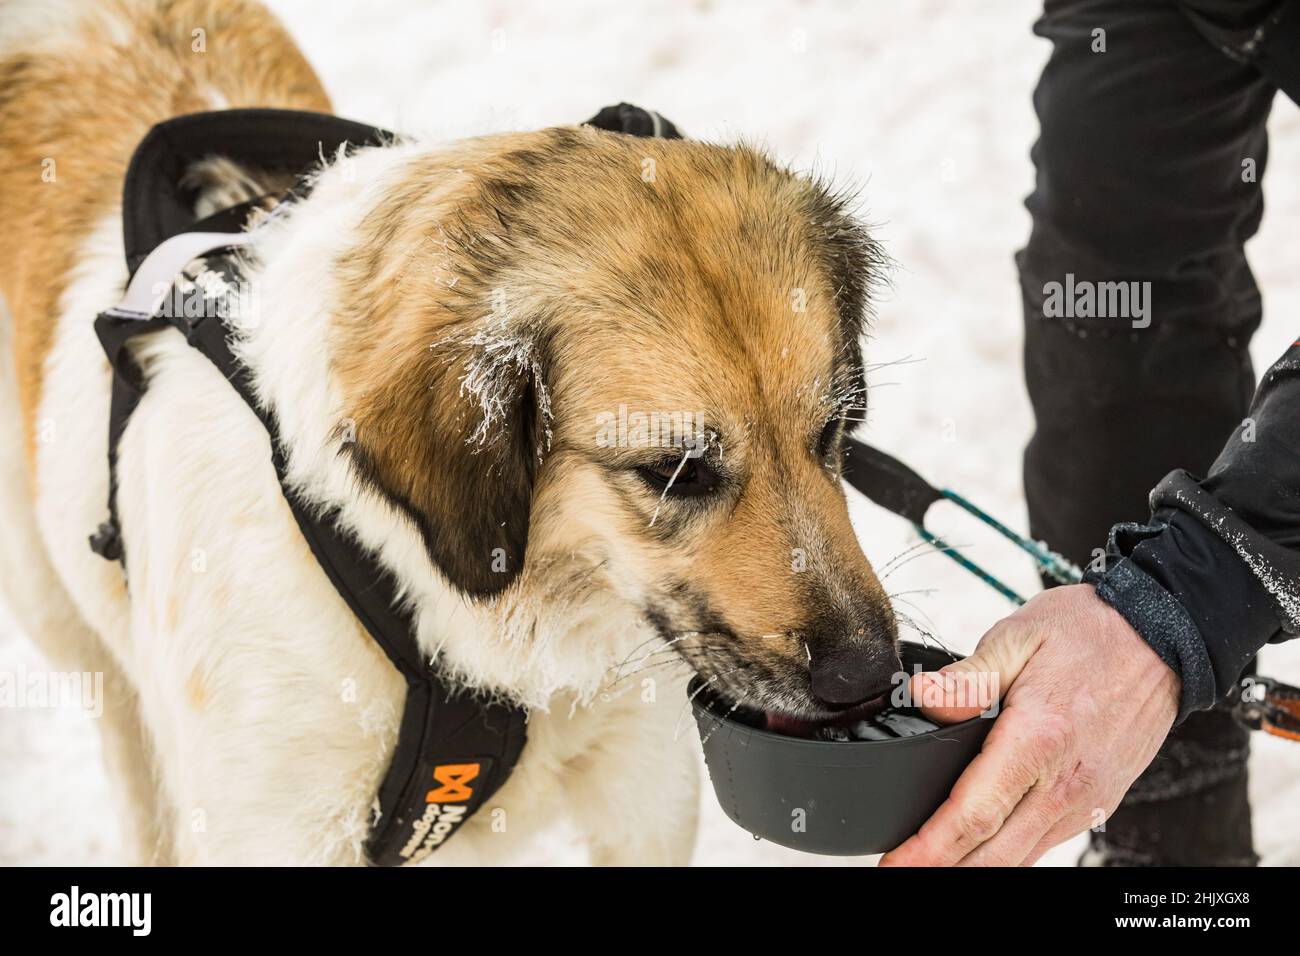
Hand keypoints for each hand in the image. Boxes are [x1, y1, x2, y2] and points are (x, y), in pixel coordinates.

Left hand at [878, 584, 1179, 866]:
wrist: (1163, 637)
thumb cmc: (1093, 633)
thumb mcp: (1019, 637)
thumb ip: (968, 678)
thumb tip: (922, 698)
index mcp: (1039, 738)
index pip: (974, 813)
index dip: (930, 848)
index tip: (895, 863)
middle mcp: (1065, 782)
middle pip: (994, 854)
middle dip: (941, 869)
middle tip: (897, 870)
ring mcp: (1086, 800)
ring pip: (1020, 856)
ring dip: (972, 866)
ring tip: (929, 861)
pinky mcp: (1098, 803)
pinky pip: (1043, 842)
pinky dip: (1006, 854)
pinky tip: (977, 848)